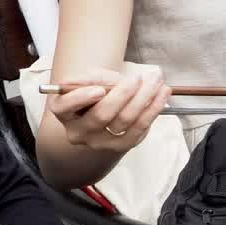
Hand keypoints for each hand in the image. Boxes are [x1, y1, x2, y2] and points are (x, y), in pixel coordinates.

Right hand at [47, 66, 171, 153]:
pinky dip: (153, 110)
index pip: (65, 107)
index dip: (81, 99)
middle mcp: (78, 131)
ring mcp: (99, 143)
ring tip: (156, 81)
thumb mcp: (89, 77)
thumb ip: (95, 77)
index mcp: (64, 111)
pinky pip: (139, 129)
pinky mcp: (120, 146)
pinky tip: (162, 94)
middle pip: (101, 115)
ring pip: (125, 121)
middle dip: (123, 94)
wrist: (103, 109)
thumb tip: (109, 83)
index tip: (99, 89)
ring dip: (144, 98)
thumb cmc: (94, 89)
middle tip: (137, 78)